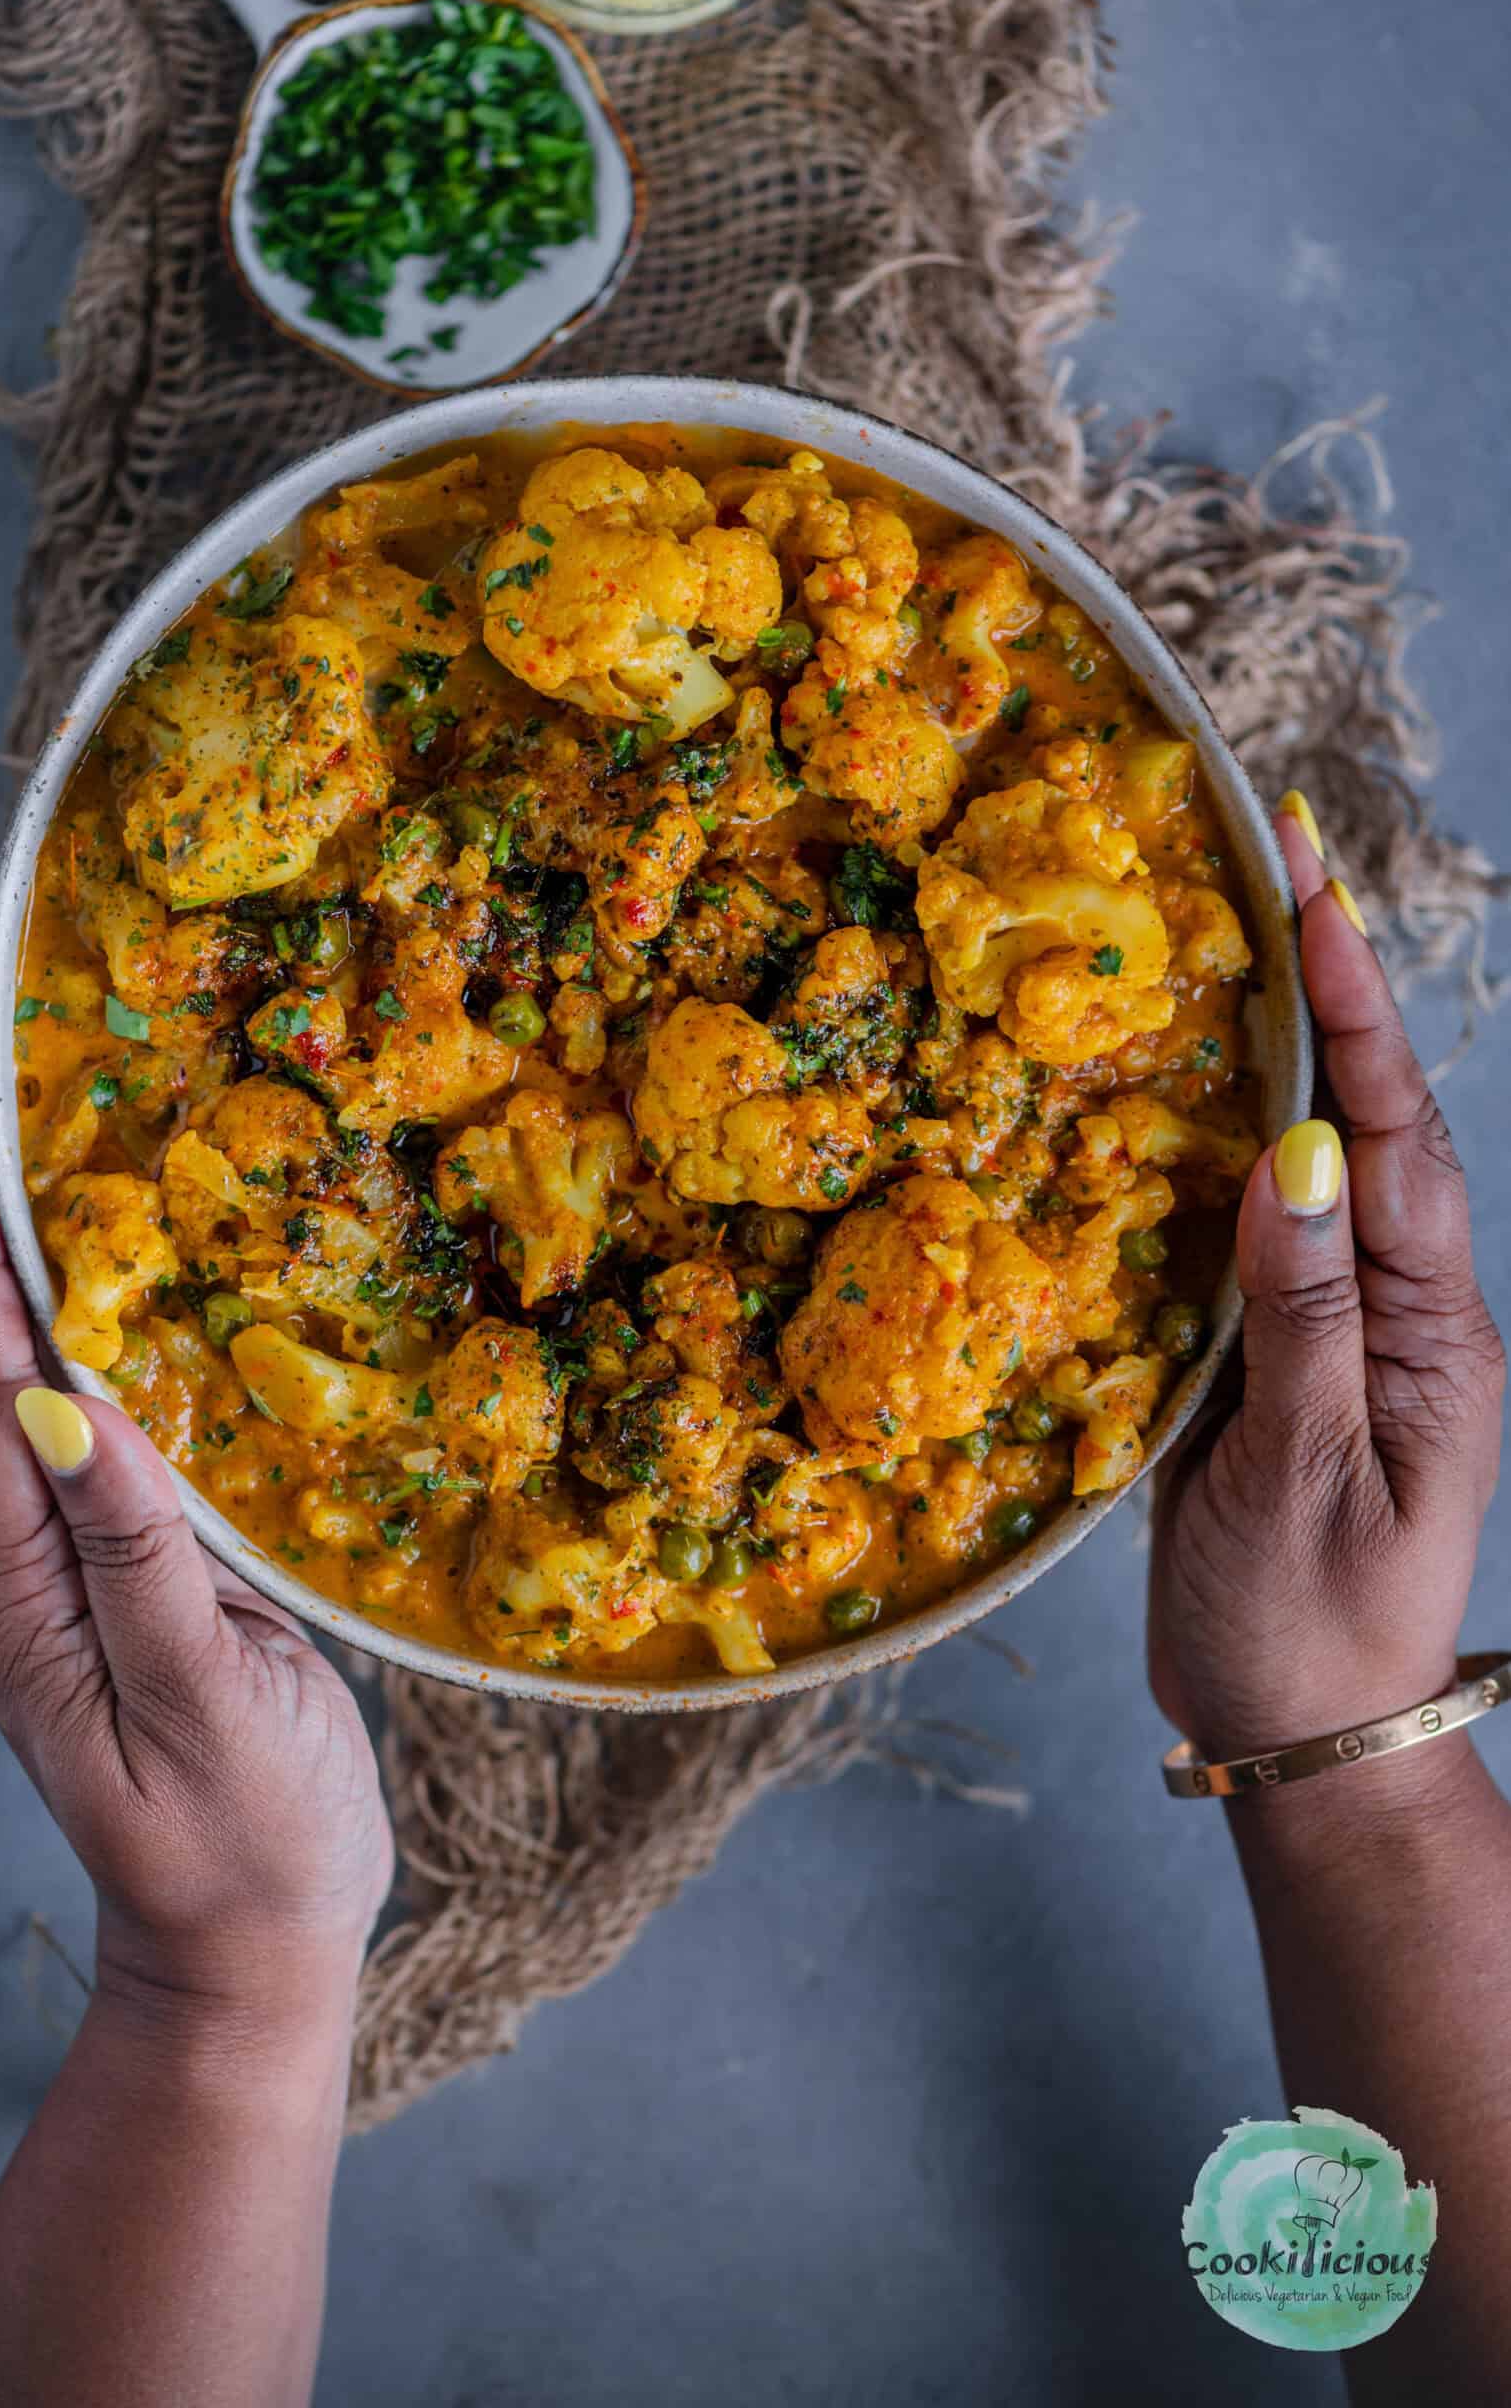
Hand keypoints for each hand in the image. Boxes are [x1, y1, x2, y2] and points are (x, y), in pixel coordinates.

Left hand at [0, 1110, 391, 2029]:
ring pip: (40, 1418)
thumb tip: (66, 1408)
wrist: (251, 1961)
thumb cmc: (248, 1845)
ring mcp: (69, 1593)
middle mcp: (28, 1585)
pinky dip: (98, 1368)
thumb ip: (136, 1554)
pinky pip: (97, 1459)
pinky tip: (127, 1325)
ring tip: (38, 1190)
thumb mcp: (205, 1703)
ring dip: (32, 1301)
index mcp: (31, 1604)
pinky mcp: (122, 1599)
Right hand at [1148, 807, 1504, 1760]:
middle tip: (1269, 851)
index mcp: (1433, 1331)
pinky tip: (1154, 1092)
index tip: (1312, 884)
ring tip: (1215, 931)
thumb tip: (1296, 1151)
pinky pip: (1237, 1228)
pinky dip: (1199, 1144)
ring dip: (1261, 1044)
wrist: (1301, 1737)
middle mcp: (1392, 1306)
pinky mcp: (1263, 1355)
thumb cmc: (1314, 1627)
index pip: (1394, 1136)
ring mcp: (1330, 1326)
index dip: (1351, 1006)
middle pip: (1361, 1117)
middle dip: (1320, 984)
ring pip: (1299, 1159)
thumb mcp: (1305, 1478)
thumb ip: (1307, 1314)